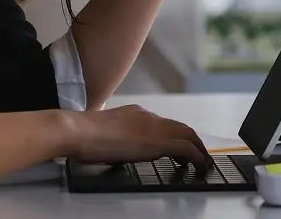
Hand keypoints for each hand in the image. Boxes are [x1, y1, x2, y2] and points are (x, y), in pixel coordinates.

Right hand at [63, 104, 211, 170]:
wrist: (78, 131)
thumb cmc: (83, 135)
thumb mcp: (103, 133)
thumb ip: (116, 137)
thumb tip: (116, 149)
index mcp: (135, 114)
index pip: (162, 124)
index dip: (173, 135)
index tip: (177, 148)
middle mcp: (148, 117)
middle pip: (180, 127)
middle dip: (191, 140)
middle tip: (198, 155)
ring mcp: (154, 128)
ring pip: (187, 134)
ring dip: (198, 149)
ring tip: (202, 162)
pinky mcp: (158, 143)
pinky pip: (186, 148)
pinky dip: (196, 157)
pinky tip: (198, 166)